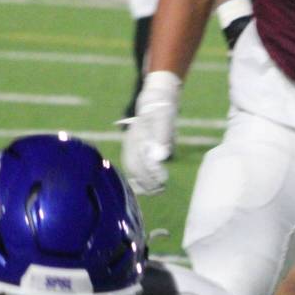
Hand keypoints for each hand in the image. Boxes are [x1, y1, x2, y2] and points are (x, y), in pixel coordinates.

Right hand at [120, 71, 180, 194]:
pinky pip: (131, 170)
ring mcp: (129, 147)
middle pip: (135, 168)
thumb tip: (161, 157)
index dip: (151, 173)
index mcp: (138, 136)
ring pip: (131, 170)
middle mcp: (130, 143)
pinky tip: (147, 189)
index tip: (163, 180)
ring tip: (157, 191)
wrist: (153, 104)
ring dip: (143, 184)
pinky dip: (138, 181)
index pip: (140, 160)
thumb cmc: (162, 113)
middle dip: (148, 182)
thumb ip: (162, 137)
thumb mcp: (165, 120)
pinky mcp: (130, 152)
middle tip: (161, 189)